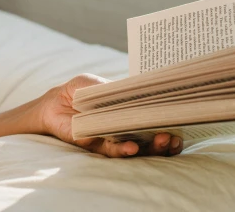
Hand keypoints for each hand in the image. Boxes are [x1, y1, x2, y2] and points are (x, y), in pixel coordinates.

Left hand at [38, 74, 182, 157]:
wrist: (54, 103)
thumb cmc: (79, 91)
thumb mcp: (96, 83)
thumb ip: (114, 90)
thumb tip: (136, 92)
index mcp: (129, 112)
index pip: (153, 120)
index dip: (168, 123)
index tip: (180, 122)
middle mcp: (125, 128)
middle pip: (150, 139)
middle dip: (164, 140)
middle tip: (172, 137)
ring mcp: (113, 139)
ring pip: (137, 148)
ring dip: (150, 147)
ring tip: (160, 141)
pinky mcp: (97, 146)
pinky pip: (113, 151)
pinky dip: (123, 150)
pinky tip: (132, 147)